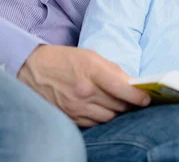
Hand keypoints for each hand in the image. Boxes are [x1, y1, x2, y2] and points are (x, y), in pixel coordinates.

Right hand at [17, 45, 149, 126]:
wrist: (31, 70)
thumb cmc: (64, 60)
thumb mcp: (90, 56)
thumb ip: (113, 70)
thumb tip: (132, 84)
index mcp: (91, 71)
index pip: (122, 88)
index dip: (137, 96)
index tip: (146, 99)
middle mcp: (84, 92)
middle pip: (118, 106)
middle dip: (129, 104)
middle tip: (133, 100)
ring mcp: (76, 107)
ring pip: (109, 117)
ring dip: (116, 112)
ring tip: (115, 103)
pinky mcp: (70, 118)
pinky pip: (95, 123)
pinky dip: (101, 117)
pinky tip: (100, 108)